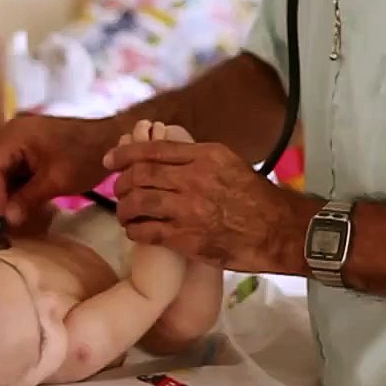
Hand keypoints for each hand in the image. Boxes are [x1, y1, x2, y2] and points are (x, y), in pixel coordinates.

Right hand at [0, 114, 116, 224]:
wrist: (111, 138)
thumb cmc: (85, 156)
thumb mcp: (57, 180)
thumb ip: (28, 199)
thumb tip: (6, 221)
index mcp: (14, 136)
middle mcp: (7, 135)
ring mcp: (14, 142)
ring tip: (4, 218)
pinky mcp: (22, 151)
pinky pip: (6, 171)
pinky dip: (7, 189)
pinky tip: (13, 208)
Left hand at [104, 139, 289, 270]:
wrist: (275, 230)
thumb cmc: (253, 196)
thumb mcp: (226, 161)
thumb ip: (194, 155)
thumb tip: (163, 147)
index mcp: (203, 156)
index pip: (152, 150)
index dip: (125, 154)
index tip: (110, 160)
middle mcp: (193, 180)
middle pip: (140, 175)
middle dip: (121, 183)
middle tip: (118, 189)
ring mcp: (188, 210)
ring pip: (138, 203)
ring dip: (124, 207)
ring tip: (124, 212)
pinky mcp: (186, 238)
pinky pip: (147, 231)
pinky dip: (134, 230)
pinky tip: (135, 230)